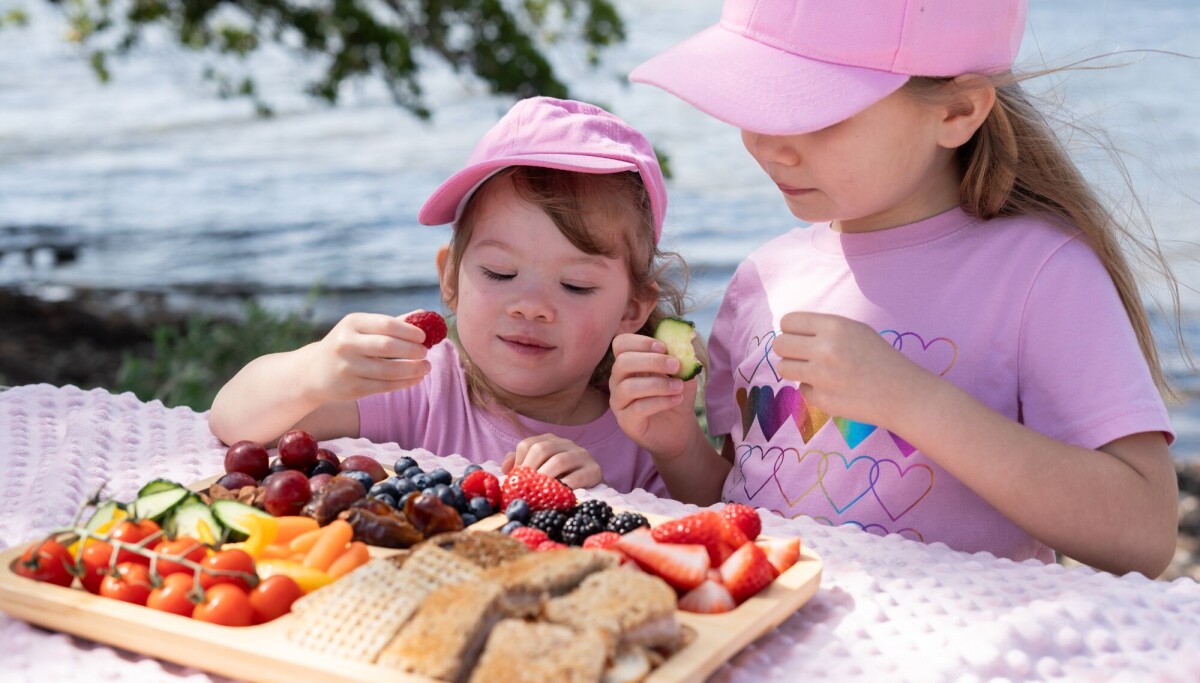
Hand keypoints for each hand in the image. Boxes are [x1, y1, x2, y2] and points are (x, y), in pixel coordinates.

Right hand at [301, 311, 432, 401]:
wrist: (314, 371)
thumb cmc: (348, 344)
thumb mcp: (362, 329)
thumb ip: (392, 323)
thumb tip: (425, 314)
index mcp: (351, 323)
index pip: (385, 324)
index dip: (409, 330)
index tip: (423, 337)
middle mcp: (346, 344)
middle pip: (387, 346)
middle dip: (412, 350)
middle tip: (425, 352)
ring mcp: (348, 367)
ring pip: (388, 370)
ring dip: (413, 369)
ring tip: (426, 367)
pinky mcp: (352, 388)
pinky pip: (384, 386)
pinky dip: (404, 383)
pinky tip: (416, 379)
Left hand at [501, 434, 603, 488]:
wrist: (592, 489)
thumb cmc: (560, 479)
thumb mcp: (540, 470)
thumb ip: (521, 464)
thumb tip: (506, 468)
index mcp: (550, 441)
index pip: (528, 444)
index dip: (519, 462)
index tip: (516, 480)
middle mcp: (566, 443)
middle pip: (542, 449)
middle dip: (530, 469)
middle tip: (526, 487)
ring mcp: (582, 455)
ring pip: (559, 461)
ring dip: (545, 477)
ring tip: (539, 492)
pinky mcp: (595, 470)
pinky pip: (579, 476)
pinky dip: (566, 486)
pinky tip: (559, 495)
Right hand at [608, 332, 699, 459]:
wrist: (680, 429)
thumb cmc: (676, 396)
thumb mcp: (683, 374)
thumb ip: (681, 359)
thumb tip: (683, 347)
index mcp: (630, 364)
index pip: (621, 344)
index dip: (640, 342)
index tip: (664, 347)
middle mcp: (619, 381)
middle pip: (622, 362)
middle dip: (651, 361)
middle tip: (676, 365)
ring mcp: (619, 402)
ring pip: (628, 387)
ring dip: (658, 384)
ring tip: (678, 387)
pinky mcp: (625, 421)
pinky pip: (637, 408)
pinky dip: (660, 402)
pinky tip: (676, 400)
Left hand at [772, 312, 925, 426]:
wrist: (902, 393)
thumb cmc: (880, 358)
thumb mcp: (855, 330)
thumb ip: (823, 329)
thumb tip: (790, 333)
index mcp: (834, 327)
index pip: (787, 322)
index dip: (790, 330)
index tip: (798, 337)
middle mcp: (824, 349)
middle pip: (779, 345)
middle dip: (787, 350)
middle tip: (800, 356)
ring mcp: (821, 376)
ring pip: (783, 368)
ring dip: (794, 369)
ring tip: (814, 371)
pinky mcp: (822, 400)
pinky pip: (802, 389)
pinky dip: (812, 389)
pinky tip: (832, 388)